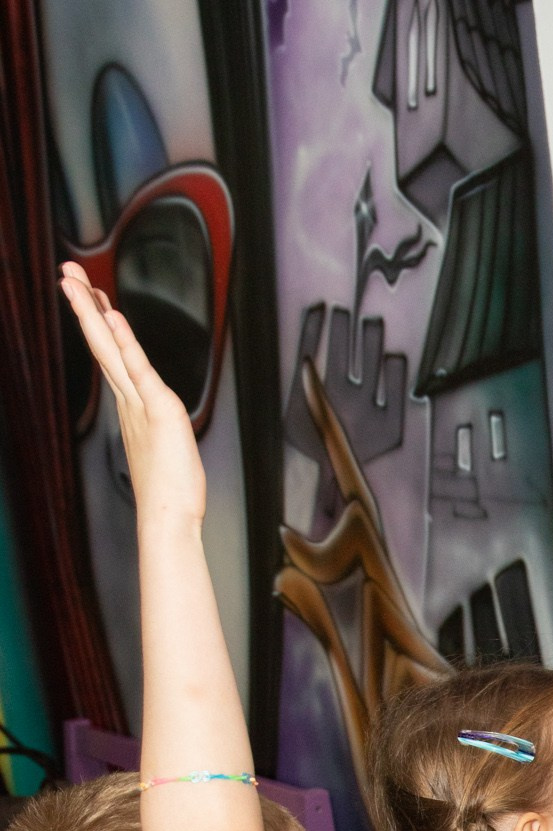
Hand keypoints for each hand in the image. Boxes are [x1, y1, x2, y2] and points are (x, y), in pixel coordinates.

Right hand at [59, 262, 204, 524]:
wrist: (169, 518)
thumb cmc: (169, 490)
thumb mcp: (161, 445)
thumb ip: (153, 424)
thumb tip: (153, 418)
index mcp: (131, 404)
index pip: (111, 352)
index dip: (97, 321)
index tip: (85, 293)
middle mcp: (130, 400)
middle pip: (102, 343)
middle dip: (83, 306)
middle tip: (65, 273)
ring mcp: (140, 404)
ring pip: (112, 350)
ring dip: (93, 313)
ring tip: (76, 282)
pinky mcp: (160, 410)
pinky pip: (140, 370)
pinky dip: (126, 343)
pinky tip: (112, 318)